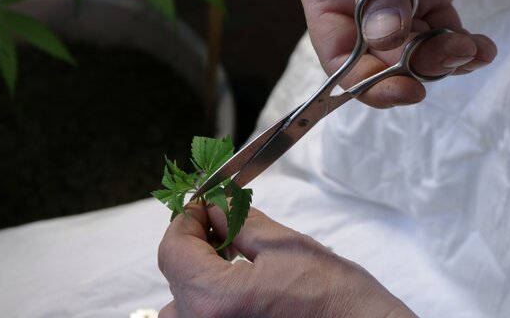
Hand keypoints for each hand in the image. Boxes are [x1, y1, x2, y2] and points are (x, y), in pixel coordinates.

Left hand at [158, 202, 416, 316]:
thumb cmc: (336, 297)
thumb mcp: (283, 245)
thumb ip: (237, 221)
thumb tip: (213, 204)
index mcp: (212, 300)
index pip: (172, 249)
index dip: (186, 219)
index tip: (206, 204)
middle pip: (175, 276)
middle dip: (195, 244)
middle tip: (224, 225)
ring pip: (183, 305)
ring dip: (199, 276)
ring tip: (233, 258)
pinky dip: (211, 300)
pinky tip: (242, 287)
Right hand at [298, 0, 497, 107]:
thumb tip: (386, 35)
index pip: (338, 54)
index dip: (366, 80)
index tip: (402, 91)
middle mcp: (358, 4)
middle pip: (380, 59)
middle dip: (416, 68)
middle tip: (451, 58)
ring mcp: (396, 1)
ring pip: (415, 52)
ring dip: (444, 60)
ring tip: (471, 49)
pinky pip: (442, 32)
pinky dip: (462, 45)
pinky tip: (480, 47)